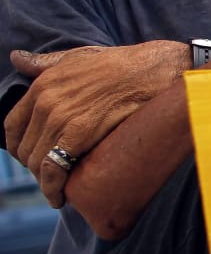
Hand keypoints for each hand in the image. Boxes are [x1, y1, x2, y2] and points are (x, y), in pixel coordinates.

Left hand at [4, 41, 189, 206]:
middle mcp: (46, 102)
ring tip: (57, 191)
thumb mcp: (78, 56)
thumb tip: (16, 59)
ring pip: (37, 162)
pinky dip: (52, 187)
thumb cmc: (122, 63)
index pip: (12, 126)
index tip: (31, 158)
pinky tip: (59, 197)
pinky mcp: (80, 134)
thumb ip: (44, 62)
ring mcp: (61, 118)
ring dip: (44, 182)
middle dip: (33, 168)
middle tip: (50, 178)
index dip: (18, 146)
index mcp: (42, 85)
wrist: (153, 70)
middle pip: (24, 148)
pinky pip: (54, 168)